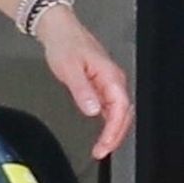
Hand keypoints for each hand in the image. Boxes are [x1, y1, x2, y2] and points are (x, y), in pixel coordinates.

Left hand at [33, 7, 133, 159]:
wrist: (59, 30)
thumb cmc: (65, 44)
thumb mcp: (69, 69)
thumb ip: (82, 91)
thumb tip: (93, 111)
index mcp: (110, 76)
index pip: (120, 110)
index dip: (114, 131)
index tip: (104, 146)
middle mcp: (114, 80)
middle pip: (124, 114)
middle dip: (115, 136)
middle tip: (102, 152)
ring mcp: (109, 83)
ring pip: (118, 113)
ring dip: (113, 132)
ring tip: (102, 148)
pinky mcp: (101, 84)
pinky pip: (110, 107)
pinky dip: (108, 123)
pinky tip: (101, 132)